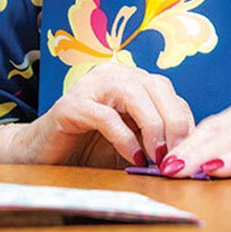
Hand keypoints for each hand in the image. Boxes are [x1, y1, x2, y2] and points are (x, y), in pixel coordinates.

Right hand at [0, 64, 193, 167]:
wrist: (40, 152)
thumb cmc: (89, 147)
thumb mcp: (131, 140)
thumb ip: (155, 138)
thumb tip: (188, 152)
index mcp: (131, 78)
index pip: (167, 91)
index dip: (183, 119)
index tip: (190, 150)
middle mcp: (114, 73)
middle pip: (156, 86)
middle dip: (173, 121)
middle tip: (177, 154)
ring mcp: (91, 85)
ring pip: (134, 95)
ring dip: (153, 127)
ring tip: (158, 156)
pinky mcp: (72, 105)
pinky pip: (106, 116)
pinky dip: (125, 138)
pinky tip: (134, 158)